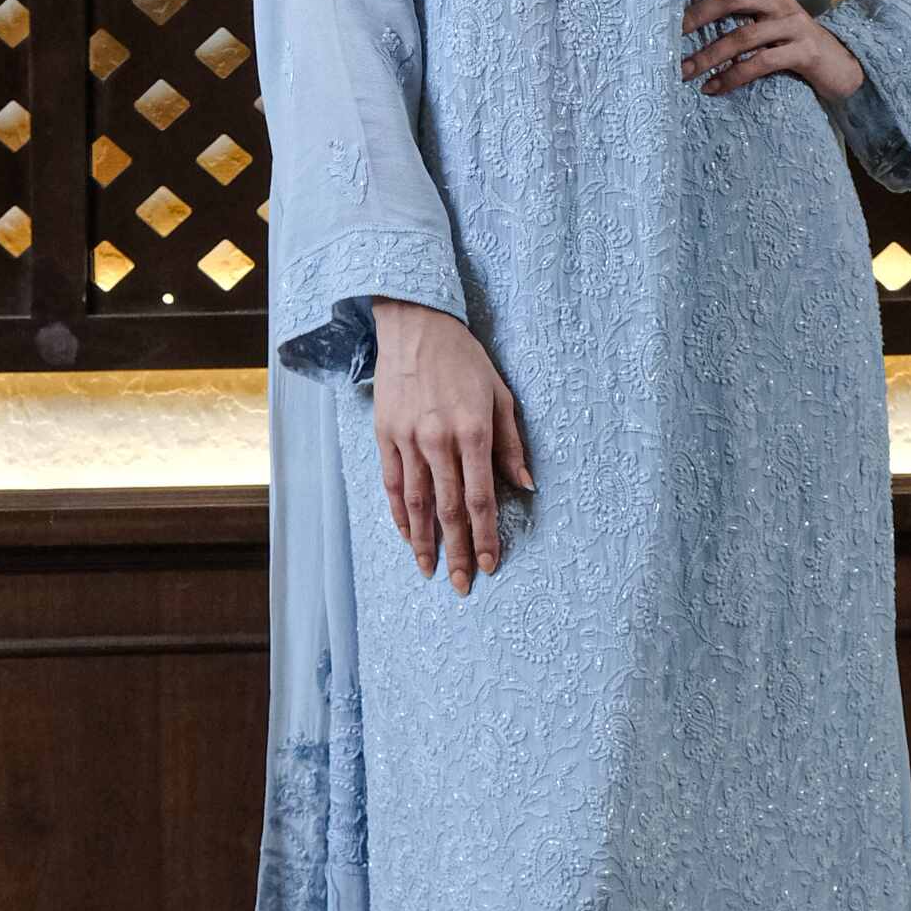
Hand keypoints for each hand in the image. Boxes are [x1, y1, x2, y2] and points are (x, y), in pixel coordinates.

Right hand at [369, 299, 533, 593]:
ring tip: (430, 571)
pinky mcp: (385, 434)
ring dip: (423, 542)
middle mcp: (438, 439)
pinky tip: (407, 535)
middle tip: (463, 585)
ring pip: (417, 503)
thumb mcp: (500, 396)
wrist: (415, 325)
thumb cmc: (465, 359)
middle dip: (457, 551)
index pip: (480, 497)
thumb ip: (511, 444)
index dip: (486, 535)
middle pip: (448, 509)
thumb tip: (525, 485)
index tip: (491, 564)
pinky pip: (393, 484)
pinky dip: (400, 513)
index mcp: (472, 431)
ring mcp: (407, 438)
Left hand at [680, 0, 866, 103]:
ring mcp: (793, 24)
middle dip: (696, 16)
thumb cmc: (790, 39)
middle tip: (668, 36)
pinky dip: (732, 77)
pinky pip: (761, 64)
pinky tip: (713, 88)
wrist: (839, 64)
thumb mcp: (767, 13)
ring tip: (684, 72)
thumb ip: (739, 1)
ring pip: (743, 36)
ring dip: (708, 56)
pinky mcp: (803, 52)